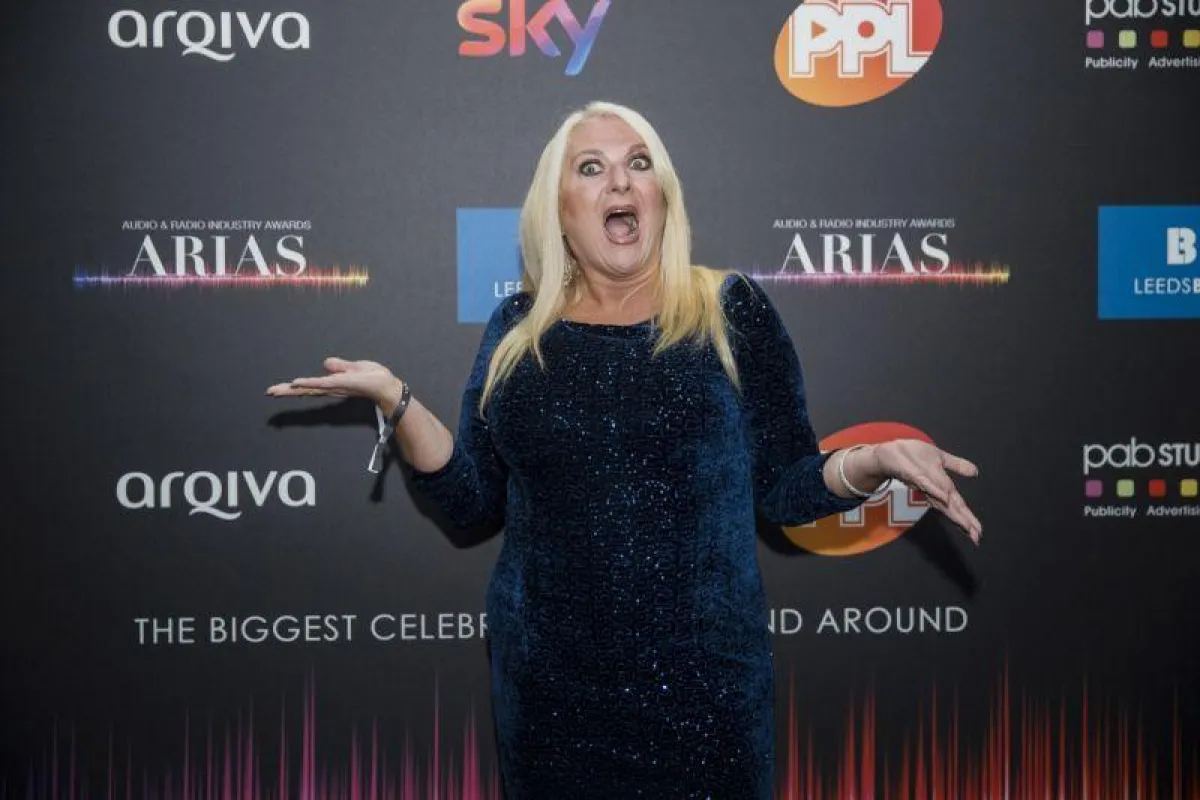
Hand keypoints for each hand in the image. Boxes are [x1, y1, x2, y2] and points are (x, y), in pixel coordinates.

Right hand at [265, 357, 401, 408]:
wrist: (388, 386)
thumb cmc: (375, 378)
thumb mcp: (355, 368)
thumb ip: (340, 366)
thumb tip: (325, 363)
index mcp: (333, 384)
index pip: (310, 386)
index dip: (294, 388)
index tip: (277, 389)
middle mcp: (332, 388)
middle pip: (306, 390)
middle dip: (287, 391)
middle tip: (269, 392)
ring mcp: (336, 386)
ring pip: (311, 388)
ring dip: (293, 389)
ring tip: (277, 390)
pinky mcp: (342, 384)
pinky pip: (323, 383)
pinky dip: (310, 383)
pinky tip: (297, 383)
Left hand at [870, 439, 981, 544]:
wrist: (889, 452)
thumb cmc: (913, 458)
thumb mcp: (940, 458)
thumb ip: (957, 466)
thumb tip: (975, 472)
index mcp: (940, 488)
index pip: (956, 505)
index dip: (967, 518)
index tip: (978, 533)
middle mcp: (931, 490)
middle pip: (951, 508)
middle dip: (963, 522)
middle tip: (975, 537)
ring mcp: (922, 483)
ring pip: (940, 499)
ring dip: (952, 512)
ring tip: (966, 525)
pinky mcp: (911, 474)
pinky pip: (924, 483)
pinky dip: (934, 490)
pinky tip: (944, 497)